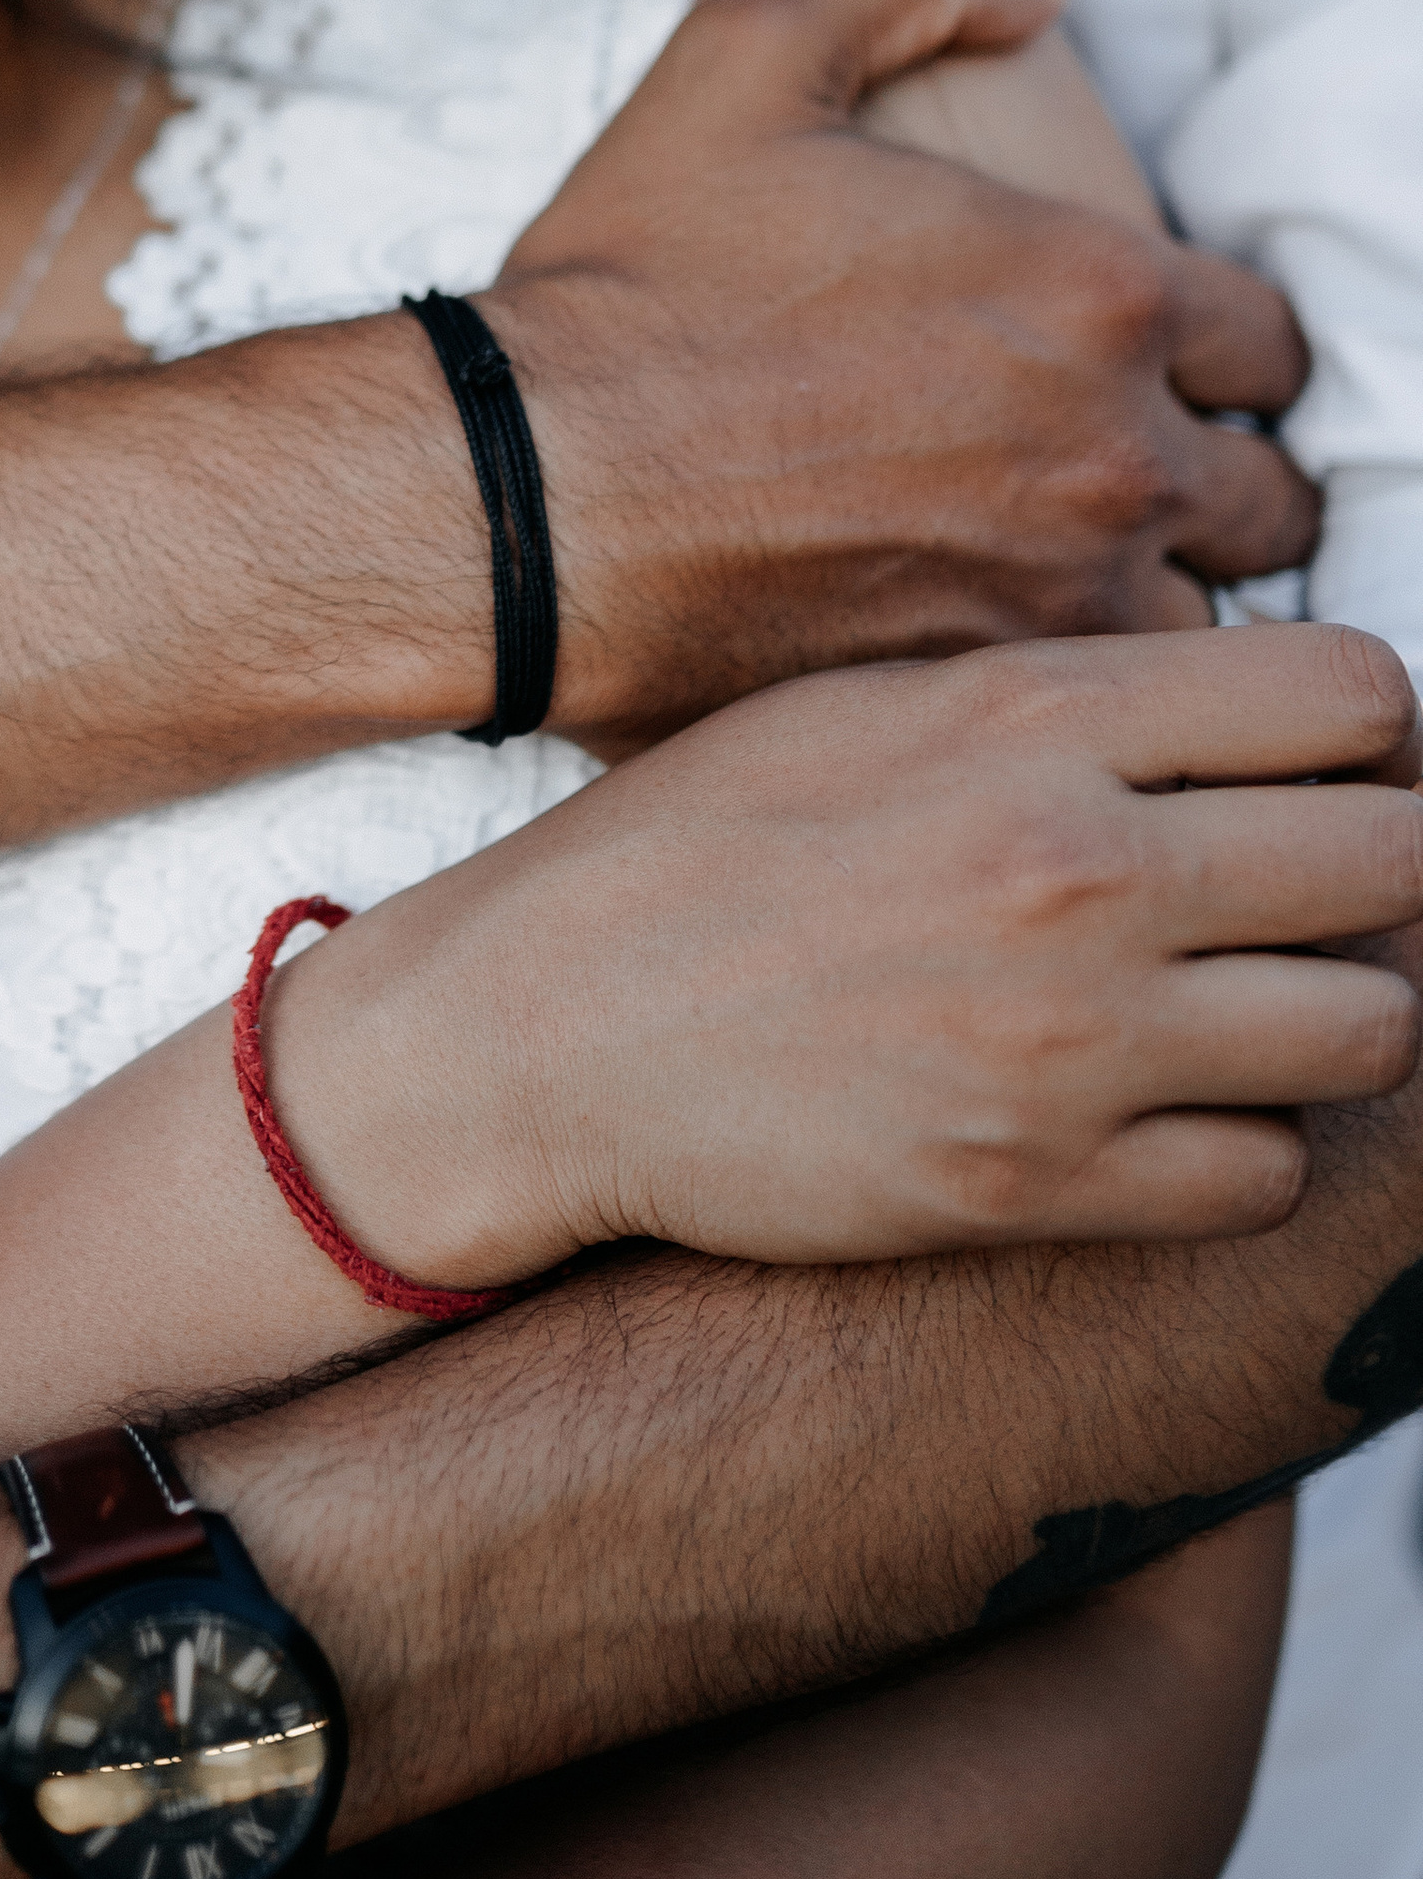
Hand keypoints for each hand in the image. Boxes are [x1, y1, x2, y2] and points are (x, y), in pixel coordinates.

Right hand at [276, 622, 1422, 1288]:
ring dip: (1331, 1012)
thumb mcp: (869, 702)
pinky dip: (1241, 1145)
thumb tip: (1246, 716)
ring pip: (1371, 1027)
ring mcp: (1069, 1039)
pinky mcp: (1040, 1184)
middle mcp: (1076, 868)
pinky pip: (1266, 1172)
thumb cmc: (687, 853)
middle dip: (1372, 866)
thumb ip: (1068, 701)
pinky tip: (1161, 1107)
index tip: (1323, 765)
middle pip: (1395, 857)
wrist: (540, 1033)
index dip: (1365, 731)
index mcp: (1032, 718)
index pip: (1352, 694)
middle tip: (1302, 888)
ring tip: (1248, 1002)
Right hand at [493, 0, 1316, 754]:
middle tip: (1116, 479)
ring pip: (1202, 627)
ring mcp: (1054, 601)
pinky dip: (1068, 694)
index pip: (1268, 341)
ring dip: (1152, 600)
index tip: (1151, 366)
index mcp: (1092, 292)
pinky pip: (1098, 727)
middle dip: (1213, 484)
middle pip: (1269, 500)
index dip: (1219, 349)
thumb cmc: (625, 287)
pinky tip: (992, 662)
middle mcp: (1110, 455)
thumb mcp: (747, 53)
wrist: (513, 493)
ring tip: (1059, 584)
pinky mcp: (977, 707)